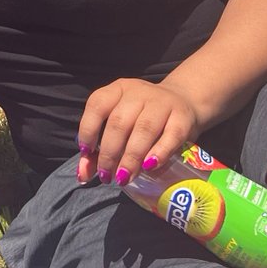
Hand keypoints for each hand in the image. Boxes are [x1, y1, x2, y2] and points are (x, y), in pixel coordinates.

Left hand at [76, 78, 200, 187]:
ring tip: (124, 178)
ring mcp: (162, 103)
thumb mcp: (120, 124)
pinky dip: (159, 153)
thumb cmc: (143, 116)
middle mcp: (138, 92)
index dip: (88, 129)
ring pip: (143, 129)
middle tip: (107, 176)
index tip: (86, 152)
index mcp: (118, 89)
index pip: (97, 104)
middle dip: (109, 152)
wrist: (184, 99)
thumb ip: (98, 148)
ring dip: (131, 157)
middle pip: (119, 122)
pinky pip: (171, 136)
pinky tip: (149, 167)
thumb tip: (82, 175)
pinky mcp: (183, 118)